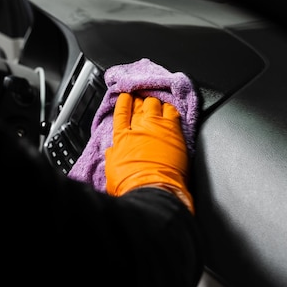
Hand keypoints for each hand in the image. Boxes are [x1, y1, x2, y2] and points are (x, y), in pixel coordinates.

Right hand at [105, 93, 193, 213]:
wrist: (153, 189)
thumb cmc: (131, 185)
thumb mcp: (112, 171)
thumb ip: (114, 156)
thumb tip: (113, 151)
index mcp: (122, 137)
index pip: (121, 113)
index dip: (124, 103)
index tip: (125, 97)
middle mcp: (138, 127)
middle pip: (139, 106)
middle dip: (139, 101)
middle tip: (141, 100)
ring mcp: (157, 126)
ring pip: (155, 104)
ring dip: (154, 103)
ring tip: (155, 104)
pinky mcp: (174, 131)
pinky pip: (172, 111)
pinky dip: (170, 108)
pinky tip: (170, 110)